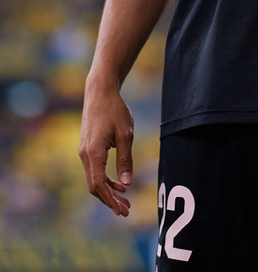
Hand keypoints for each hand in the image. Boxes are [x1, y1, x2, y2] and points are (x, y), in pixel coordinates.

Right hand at [78, 83, 133, 215]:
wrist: (100, 92)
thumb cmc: (114, 110)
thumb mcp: (125, 134)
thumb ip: (125, 159)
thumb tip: (127, 183)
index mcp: (93, 153)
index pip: (99, 184)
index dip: (110, 199)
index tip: (121, 210)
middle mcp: (85, 155)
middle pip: (95, 186)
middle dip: (110, 200)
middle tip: (126, 210)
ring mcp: (84, 151)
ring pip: (94, 179)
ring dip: (109, 191)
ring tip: (125, 200)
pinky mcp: (87, 148)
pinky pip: (95, 170)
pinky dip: (106, 179)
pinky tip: (119, 183)